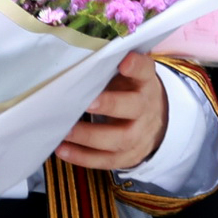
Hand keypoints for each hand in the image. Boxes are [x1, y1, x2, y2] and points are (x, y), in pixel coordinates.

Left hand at [55, 53, 167, 170]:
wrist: (154, 123)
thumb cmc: (129, 92)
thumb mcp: (126, 77)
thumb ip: (109, 67)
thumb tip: (77, 58)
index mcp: (144, 84)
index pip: (145, 71)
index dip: (136, 66)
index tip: (123, 62)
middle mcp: (145, 109)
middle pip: (133, 108)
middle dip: (110, 105)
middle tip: (87, 103)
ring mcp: (138, 136)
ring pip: (118, 139)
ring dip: (89, 136)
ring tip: (65, 131)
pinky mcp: (127, 156)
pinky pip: (106, 160)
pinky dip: (83, 157)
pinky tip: (62, 150)